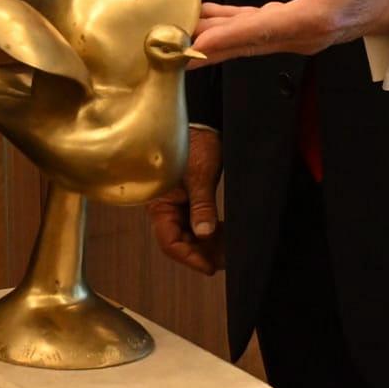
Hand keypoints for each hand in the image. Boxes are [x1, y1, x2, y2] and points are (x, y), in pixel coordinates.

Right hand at [147, 125, 222, 274]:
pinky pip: (196, 223)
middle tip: (226, 260)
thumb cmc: (193, 142)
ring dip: (207, 245)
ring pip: (189, 235)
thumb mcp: (199, 175)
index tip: (210, 266)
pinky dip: (209, 231)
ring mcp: (176, 205)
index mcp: (159, 203)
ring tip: (229, 250)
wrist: (199, 121)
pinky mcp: (188, 200)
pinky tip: (224, 235)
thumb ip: (201, 206)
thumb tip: (204, 234)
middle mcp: (165, 208)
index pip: (170, 242)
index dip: (190, 257)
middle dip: (202, 253)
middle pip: (180, 242)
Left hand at [189, 0, 388, 64]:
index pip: (265, 28)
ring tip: (174, 38)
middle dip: (207, 47)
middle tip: (168, 51)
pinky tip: (204, 21)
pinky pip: (252, 31)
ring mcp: (294, 37)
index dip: (230, 35)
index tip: (198, 43)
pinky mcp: (290, 29)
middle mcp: (300, 37)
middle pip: (246, 42)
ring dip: (211, 40)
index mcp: (314, 21)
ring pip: (246, 40)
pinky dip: (227, 28)